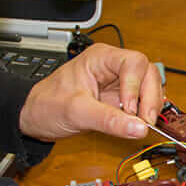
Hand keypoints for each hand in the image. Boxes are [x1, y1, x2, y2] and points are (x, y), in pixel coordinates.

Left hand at [18, 43, 162, 140]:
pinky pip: (141, 102)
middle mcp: (112, 67)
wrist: (35, 117)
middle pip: (147, 73)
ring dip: (151, 106)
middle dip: (149, 97)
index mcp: (100, 58)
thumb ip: (108, 120)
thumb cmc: (47, 105)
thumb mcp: (76, 112)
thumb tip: (138, 128)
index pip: (133, 63)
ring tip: (141, 125)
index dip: (136, 86)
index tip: (129, 109)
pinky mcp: (119, 99)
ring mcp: (118, 83)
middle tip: (145, 122)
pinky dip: (145, 113)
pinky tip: (138, 125)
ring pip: (149, 86)